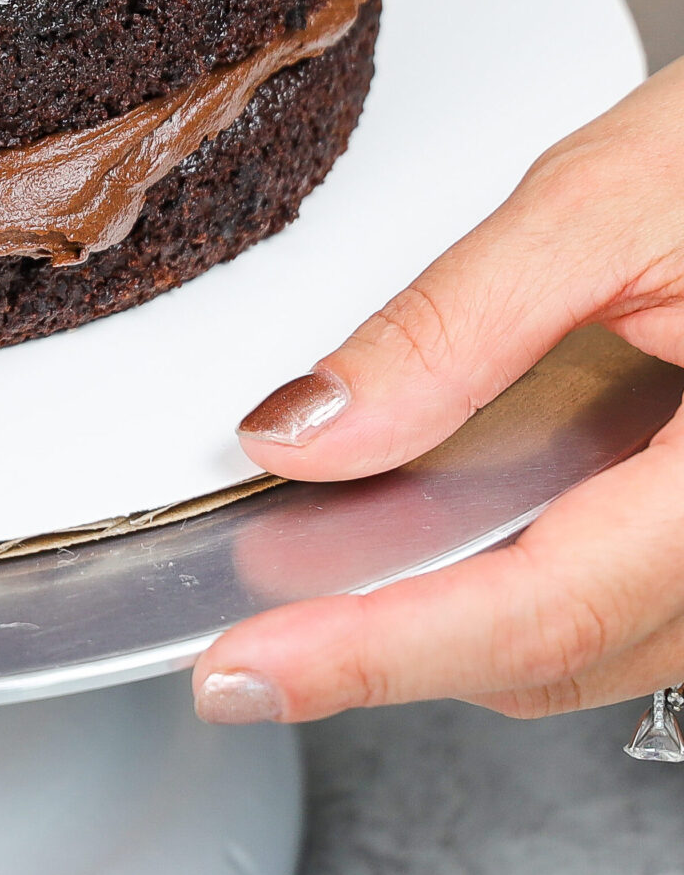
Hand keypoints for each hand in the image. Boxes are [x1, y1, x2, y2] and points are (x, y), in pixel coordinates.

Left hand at [193, 56, 683, 725]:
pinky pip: (628, 601)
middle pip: (560, 652)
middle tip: (247, 633)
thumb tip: (306, 434)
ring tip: (323, 580)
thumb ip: (452, 328)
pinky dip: (523, 581)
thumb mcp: (601, 203)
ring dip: (455, 623)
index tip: (247, 672)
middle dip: (394, 649)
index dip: (378, 654)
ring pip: (593, 645)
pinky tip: (440, 531)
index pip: (542, 609)